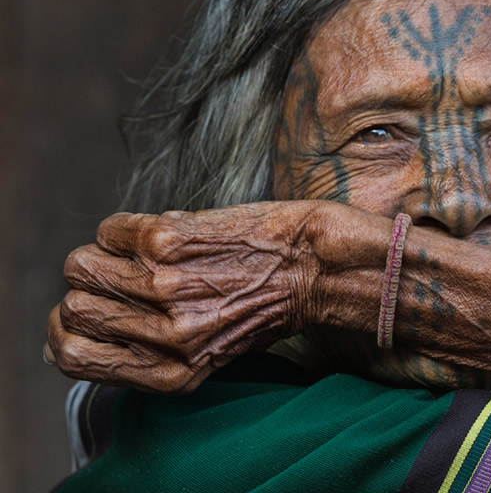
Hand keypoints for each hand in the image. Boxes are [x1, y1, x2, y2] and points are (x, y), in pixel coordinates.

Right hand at [46, 201, 325, 393]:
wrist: (319, 266)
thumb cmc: (269, 304)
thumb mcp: (210, 352)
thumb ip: (149, 349)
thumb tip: (73, 330)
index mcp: (171, 370)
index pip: (73, 357)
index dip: (64, 333)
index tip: (79, 315)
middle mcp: (164, 335)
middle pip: (74, 306)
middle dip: (90, 288)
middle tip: (124, 274)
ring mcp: (164, 286)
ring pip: (82, 264)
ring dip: (107, 254)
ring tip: (147, 252)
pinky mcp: (172, 241)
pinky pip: (111, 229)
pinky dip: (127, 227)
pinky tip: (165, 231)